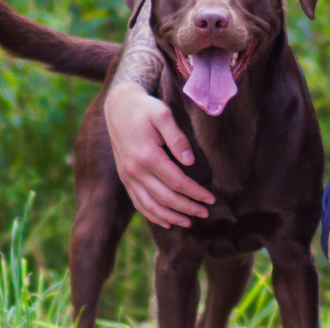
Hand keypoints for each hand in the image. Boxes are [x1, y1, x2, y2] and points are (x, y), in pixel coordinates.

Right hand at [103, 83, 215, 227]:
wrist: (118, 107)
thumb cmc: (145, 108)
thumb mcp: (163, 115)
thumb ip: (177, 138)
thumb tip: (190, 162)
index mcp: (147, 156)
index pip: (176, 182)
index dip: (195, 193)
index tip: (210, 198)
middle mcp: (135, 171)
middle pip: (165, 198)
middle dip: (187, 208)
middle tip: (206, 213)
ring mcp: (128, 177)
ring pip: (150, 206)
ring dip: (171, 217)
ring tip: (189, 222)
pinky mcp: (125, 178)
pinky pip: (138, 203)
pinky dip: (153, 215)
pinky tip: (166, 221)